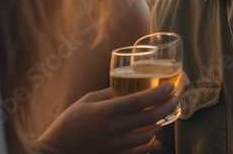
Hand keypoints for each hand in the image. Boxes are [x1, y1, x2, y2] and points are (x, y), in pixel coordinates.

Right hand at [37, 82, 179, 153]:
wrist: (56, 152)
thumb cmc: (68, 123)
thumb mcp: (86, 101)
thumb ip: (107, 94)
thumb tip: (125, 86)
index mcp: (107, 111)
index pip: (140, 100)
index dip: (158, 93)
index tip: (170, 85)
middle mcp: (115, 129)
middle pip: (150, 117)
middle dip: (167, 106)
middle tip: (175, 98)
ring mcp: (117, 145)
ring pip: (149, 135)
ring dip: (161, 123)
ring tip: (165, 114)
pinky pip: (140, 150)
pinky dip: (149, 141)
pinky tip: (151, 133)